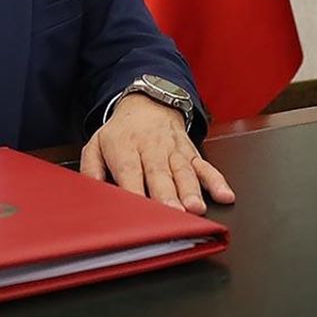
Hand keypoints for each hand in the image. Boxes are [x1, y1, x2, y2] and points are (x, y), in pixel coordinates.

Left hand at [80, 93, 234, 213]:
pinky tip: (225, 194)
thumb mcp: (96, 145)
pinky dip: (217, 181)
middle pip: (160, 174)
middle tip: (174, 213)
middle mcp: (151, 148)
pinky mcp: (191, 152)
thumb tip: (91, 190)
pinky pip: (206, 166)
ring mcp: (173, 151)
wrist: (148, 104)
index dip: (135, 191)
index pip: (130, 171)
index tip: (139, 209)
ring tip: (196, 208)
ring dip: (191, 190)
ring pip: (184, 172)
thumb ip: (91, 169)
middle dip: (167, 195)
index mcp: (125, 147)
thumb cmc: (121, 132)